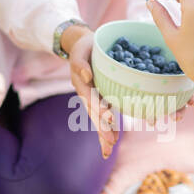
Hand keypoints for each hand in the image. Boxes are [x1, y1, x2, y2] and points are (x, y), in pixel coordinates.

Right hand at [64, 26, 119, 159]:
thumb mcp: (80, 50)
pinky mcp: (98, 98)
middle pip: (94, 114)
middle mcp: (86, 93)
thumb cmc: (84, 46)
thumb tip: (87, 75)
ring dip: (103, 134)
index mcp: (82, 82)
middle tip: (111, 143)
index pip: (91, 97)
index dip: (100, 108)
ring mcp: (91, 97)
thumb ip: (80, 63)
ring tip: (109, 148)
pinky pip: (102, 116)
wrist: (81, 45)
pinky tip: (113, 139)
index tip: (110, 117)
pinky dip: (107, 128)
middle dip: (102, 128)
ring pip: (97, 119)